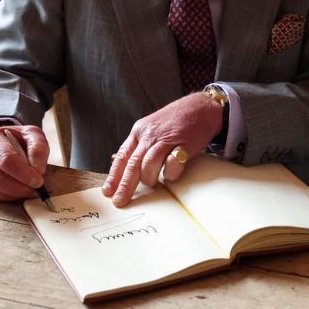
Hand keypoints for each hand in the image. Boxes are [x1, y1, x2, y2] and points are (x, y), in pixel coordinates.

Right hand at [0, 125, 48, 201]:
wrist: (1, 144)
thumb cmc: (16, 140)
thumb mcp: (30, 134)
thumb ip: (37, 147)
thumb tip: (39, 169)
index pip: (5, 159)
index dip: (23, 172)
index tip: (39, 180)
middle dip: (20, 187)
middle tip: (38, 188)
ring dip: (18, 193)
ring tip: (33, 190)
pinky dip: (12, 197)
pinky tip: (22, 191)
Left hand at [102, 92, 223, 206]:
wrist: (201, 107)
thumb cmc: (176, 120)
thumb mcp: (152, 128)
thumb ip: (142, 146)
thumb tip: (128, 170)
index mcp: (140, 131)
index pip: (123, 156)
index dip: (114, 175)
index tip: (107, 191)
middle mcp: (150, 135)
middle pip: (133, 163)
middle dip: (124, 185)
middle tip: (119, 201)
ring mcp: (167, 139)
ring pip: (149, 164)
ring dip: (148, 178)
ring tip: (152, 184)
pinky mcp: (183, 145)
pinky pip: (172, 163)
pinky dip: (170, 172)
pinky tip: (172, 172)